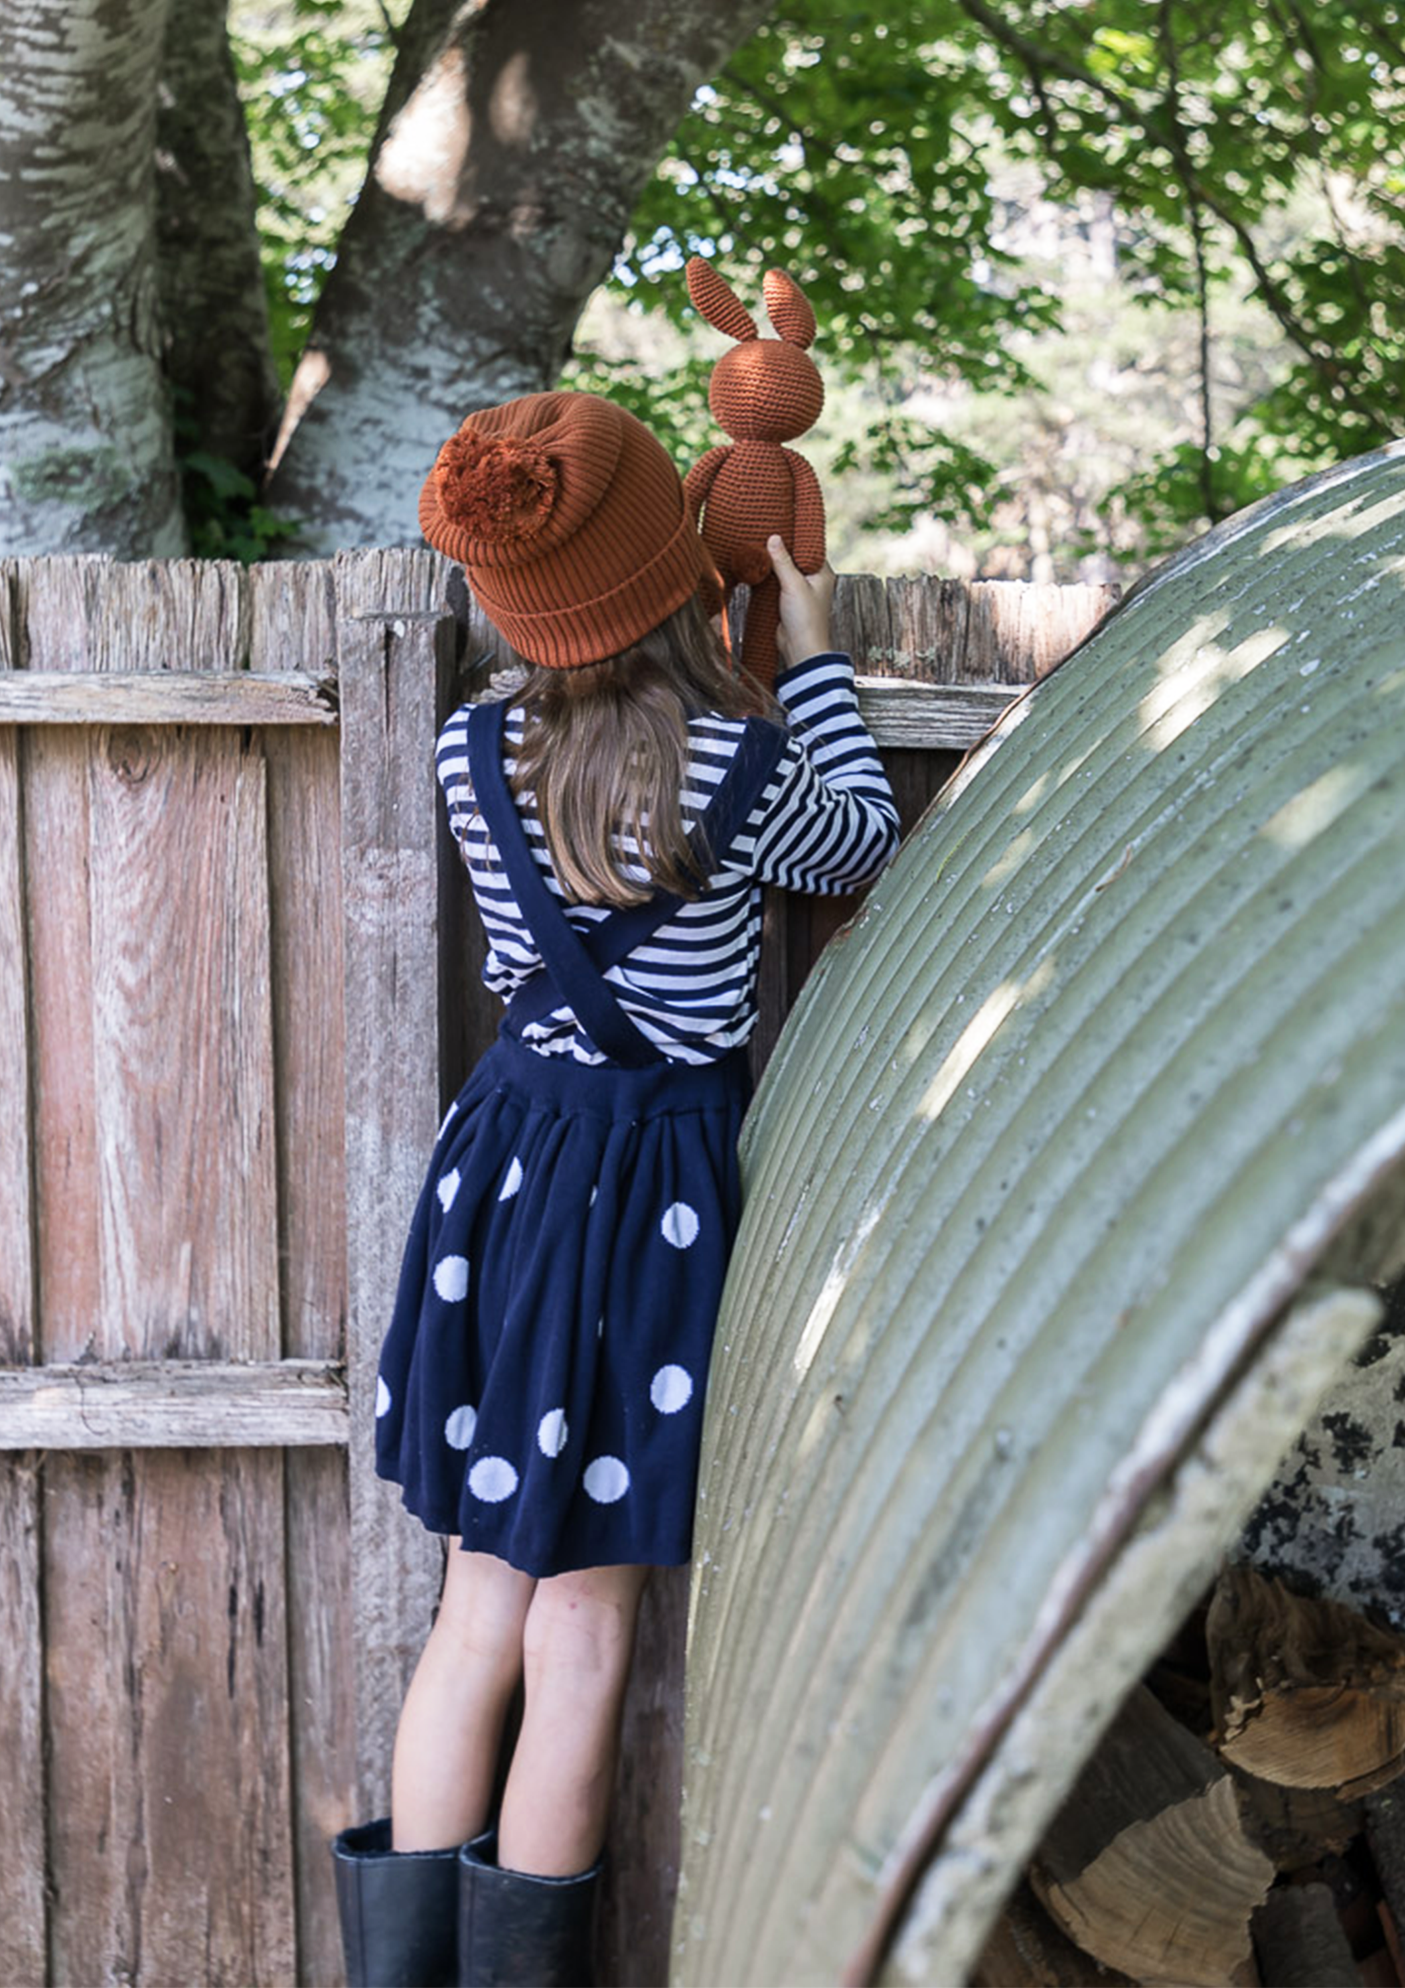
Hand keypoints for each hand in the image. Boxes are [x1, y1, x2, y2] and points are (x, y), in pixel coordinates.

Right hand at [768, 535, 834, 668]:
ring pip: (783, 569)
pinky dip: (766, 575)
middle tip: (764, 532)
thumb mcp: (794, 585)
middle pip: (794, 557)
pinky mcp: (786, 600)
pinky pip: (775, 582)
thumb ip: (782, 562)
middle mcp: (812, 579)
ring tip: (756, 546)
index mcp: (822, 572)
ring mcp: (799, 590)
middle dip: (779, 548)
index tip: (780, 523)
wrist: (800, 649)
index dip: (794, 536)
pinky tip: (755, 567)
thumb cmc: (806, 620)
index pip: (809, 547)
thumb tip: (774, 538)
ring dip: (771, 562)